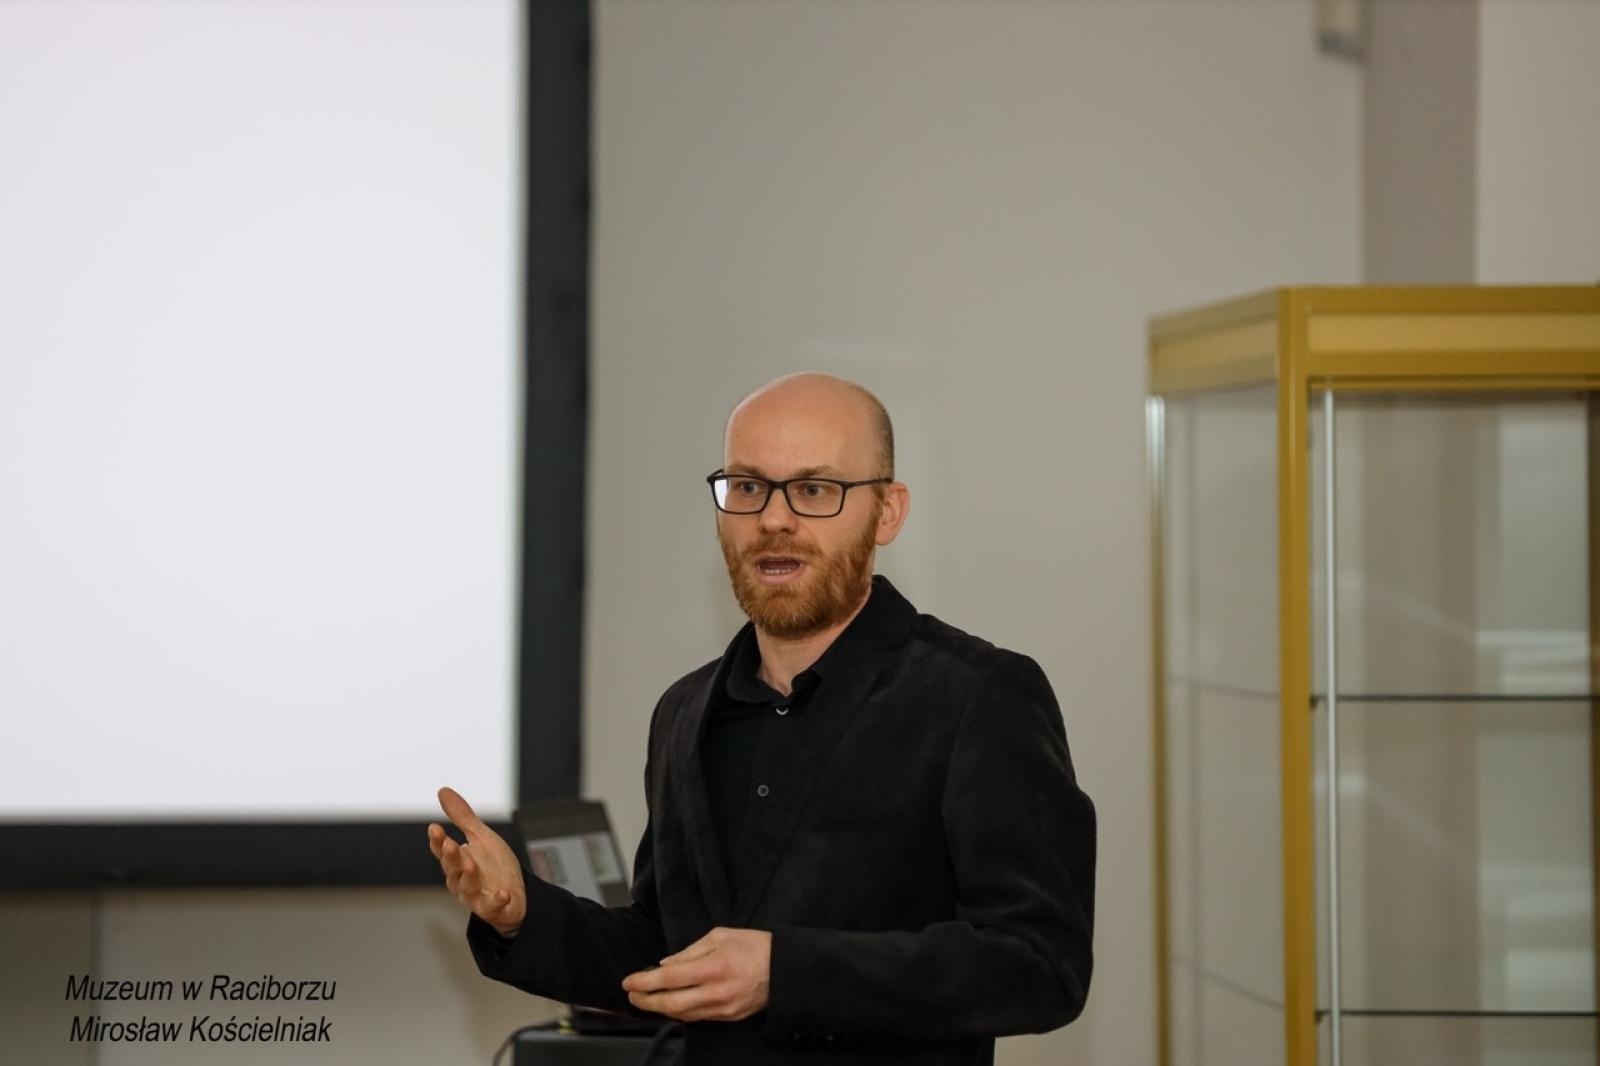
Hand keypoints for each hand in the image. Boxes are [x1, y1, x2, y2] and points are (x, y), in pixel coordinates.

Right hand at [427, 786, 525, 937]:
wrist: (516, 894)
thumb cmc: (494, 866)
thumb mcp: (481, 837)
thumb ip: (462, 817)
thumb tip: (443, 791)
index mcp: (458, 861)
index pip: (443, 851)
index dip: (438, 841)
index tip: (434, 828)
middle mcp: (462, 880)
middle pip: (451, 869)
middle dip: (450, 857)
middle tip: (450, 843)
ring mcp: (476, 896)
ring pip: (467, 887)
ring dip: (468, 876)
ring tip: (471, 863)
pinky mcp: (492, 909)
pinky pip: (492, 906)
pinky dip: (497, 901)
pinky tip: (504, 894)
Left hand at [621, 927, 771, 1021]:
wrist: (785, 969)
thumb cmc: (754, 946)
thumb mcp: (720, 936)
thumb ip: (690, 951)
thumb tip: (665, 964)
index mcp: (713, 967)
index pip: (669, 978)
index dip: (644, 982)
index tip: (628, 982)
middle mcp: (716, 992)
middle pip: (670, 1004)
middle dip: (646, 1001)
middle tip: (632, 996)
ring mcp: (722, 1008)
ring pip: (682, 1014)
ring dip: (660, 1009)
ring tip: (647, 1000)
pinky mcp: (728, 1016)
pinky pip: (697, 1017)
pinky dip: (680, 1011)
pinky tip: (671, 1004)